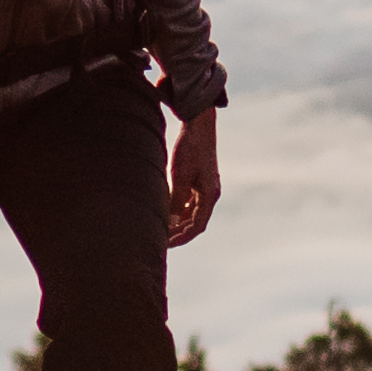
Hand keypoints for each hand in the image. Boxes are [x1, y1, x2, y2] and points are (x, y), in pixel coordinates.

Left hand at [166, 109, 223, 247]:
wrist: (198, 126)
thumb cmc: (190, 149)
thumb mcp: (180, 176)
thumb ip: (176, 200)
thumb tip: (170, 222)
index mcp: (209, 196)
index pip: (197, 226)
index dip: (182, 238)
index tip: (167, 245)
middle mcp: (210, 194)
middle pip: (195, 222)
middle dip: (179, 233)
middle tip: (161, 241)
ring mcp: (205, 187)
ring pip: (192, 213)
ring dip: (178, 222)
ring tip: (162, 230)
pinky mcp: (199, 180)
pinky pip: (190, 202)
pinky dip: (179, 210)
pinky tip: (166, 212)